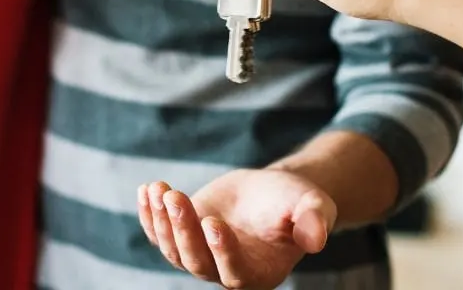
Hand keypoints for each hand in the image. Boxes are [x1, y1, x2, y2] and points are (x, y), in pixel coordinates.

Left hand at [137, 169, 336, 289]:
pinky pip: (159, 233)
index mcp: (260, 272)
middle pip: (196, 262)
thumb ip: (315, 220)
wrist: (272, 192)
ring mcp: (200, 255)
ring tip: (159, 189)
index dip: (221, 250)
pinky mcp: (183, 236)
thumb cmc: (296, 202)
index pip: (234, 272)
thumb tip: (317, 239)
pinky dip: (149, 215)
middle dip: (183, 230)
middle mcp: (226, 271)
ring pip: (173, 249)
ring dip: (162, 221)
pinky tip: (146, 190)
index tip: (212, 221)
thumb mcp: (313, 205)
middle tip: (175, 197)